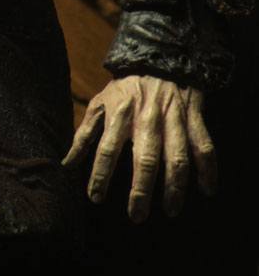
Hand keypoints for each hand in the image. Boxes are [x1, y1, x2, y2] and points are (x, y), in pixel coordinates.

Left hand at [63, 75, 216, 222]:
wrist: (160, 60)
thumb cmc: (126, 89)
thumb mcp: (100, 103)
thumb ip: (84, 135)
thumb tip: (67, 164)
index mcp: (120, 115)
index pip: (107, 149)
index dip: (100, 174)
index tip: (95, 198)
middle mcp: (147, 119)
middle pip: (145, 158)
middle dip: (141, 189)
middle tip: (137, 215)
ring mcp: (173, 119)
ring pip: (177, 156)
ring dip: (175, 186)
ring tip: (171, 210)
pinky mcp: (194, 118)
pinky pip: (204, 146)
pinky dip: (208, 168)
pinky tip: (207, 189)